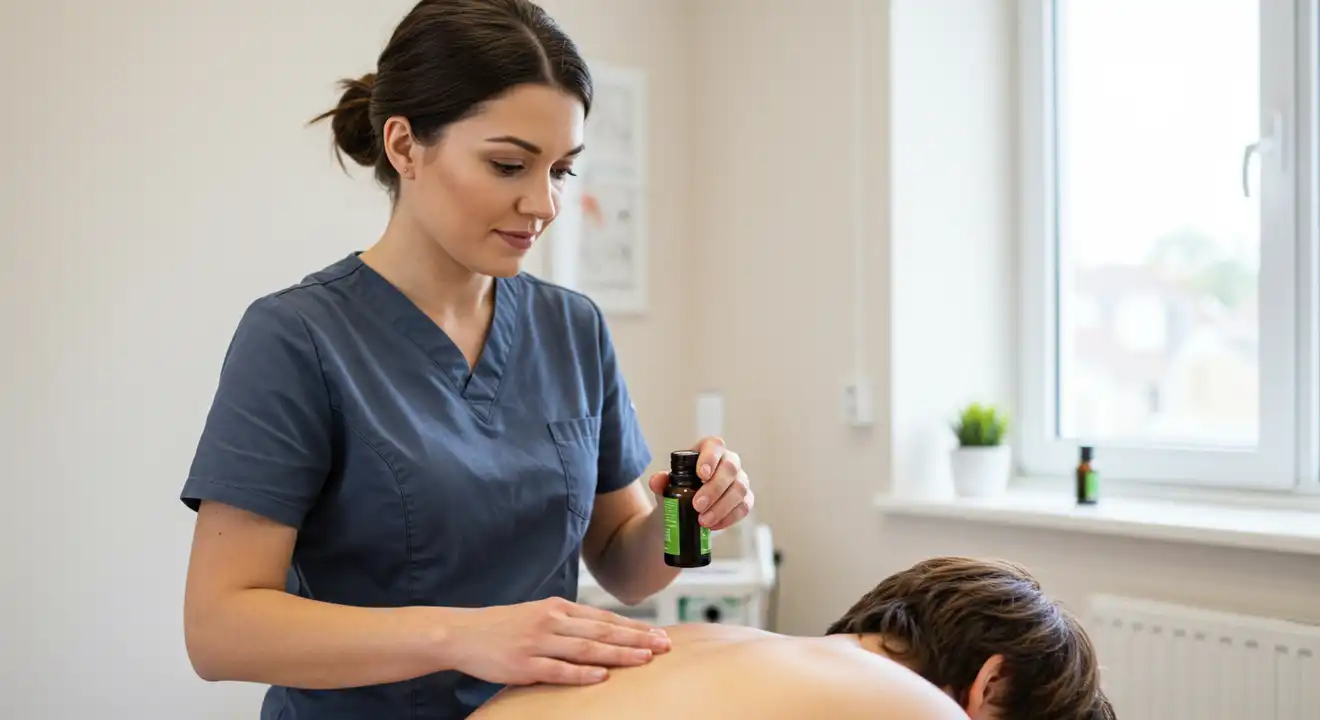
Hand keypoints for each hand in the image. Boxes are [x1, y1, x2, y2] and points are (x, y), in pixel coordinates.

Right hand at [443, 596, 670, 685]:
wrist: (464, 633)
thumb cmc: (506, 626)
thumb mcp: (540, 614)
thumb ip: (570, 622)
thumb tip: (605, 631)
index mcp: (558, 607)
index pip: (604, 618)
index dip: (634, 627)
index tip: (659, 634)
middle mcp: (552, 621)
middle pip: (602, 631)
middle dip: (637, 639)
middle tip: (664, 646)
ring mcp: (538, 643)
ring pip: (587, 649)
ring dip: (619, 654)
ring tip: (645, 659)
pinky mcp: (524, 664)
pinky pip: (558, 670)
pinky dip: (582, 672)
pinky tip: (603, 675)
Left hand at [647, 436, 753, 531]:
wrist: (680, 514)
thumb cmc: (676, 492)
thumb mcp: (665, 486)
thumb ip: (660, 481)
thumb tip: (657, 480)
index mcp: (709, 450)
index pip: (715, 446)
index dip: (710, 458)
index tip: (700, 474)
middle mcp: (728, 462)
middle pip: (730, 468)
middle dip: (714, 488)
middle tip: (697, 505)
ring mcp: (739, 480)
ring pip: (740, 489)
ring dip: (722, 507)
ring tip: (703, 520)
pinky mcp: (745, 500)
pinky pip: (744, 507)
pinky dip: (729, 518)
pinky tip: (714, 525)